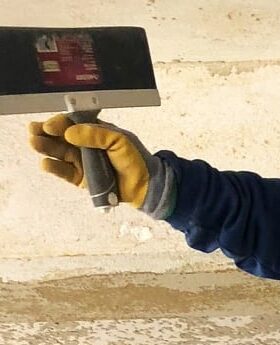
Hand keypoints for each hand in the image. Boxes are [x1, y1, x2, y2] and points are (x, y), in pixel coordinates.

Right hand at [28, 114, 156, 206]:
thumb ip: (97, 134)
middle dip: (45, 132)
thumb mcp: (120, 140)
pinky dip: (54, 168)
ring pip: (59, 153)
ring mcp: (82, 162)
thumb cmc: (135, 159)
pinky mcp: (81, 179)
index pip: (72, 123)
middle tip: (33, 130)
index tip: (51, 125)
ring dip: (45, 147)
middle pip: (60, 137)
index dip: (60, 123)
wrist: (146, 186)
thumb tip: (70, 132)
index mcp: (95, 132)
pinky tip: (45, 163)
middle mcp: (85, 145)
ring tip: (35, 143)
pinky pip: (64, 172)